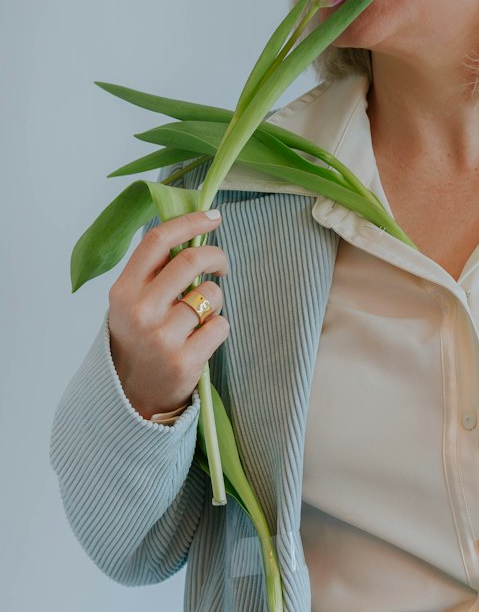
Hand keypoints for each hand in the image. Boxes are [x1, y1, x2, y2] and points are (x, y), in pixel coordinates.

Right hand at [108, 211, 229, 420]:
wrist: (132, 395)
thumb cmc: (138, 339)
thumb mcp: (131, 302)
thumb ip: (154, 271)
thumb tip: (191, 233)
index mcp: (123, 290)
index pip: (157, 240)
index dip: (189, 222)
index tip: (213, 216)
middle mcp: (140, 311)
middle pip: (191, 260)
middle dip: (216, 256)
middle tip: (221, 265)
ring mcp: (162, 337)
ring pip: (211, 294)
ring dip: (215, 299)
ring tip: (200, 316)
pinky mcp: (185, 360)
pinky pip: (221, 325)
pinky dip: (218, 327)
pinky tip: (202, 338)